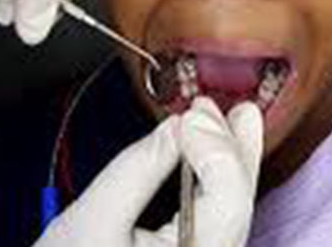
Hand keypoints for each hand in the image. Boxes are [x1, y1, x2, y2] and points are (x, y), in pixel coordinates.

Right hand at [35, 97, 262, 246]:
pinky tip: (219, 154)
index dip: (217, 149)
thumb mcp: (94, 217)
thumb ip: (139, 167)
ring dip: (231, 162)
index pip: (227, 201)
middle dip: (233, 150)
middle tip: (228, 108)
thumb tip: (179, 125)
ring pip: (233, 214)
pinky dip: (219, 183)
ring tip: (234, 121)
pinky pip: (219, 222)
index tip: (192, 115)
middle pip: (237, 207)